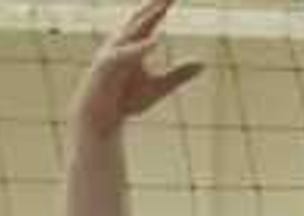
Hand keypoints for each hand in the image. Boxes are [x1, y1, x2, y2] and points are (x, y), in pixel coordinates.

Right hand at [74, 0, 205, 135]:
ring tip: (163, 6)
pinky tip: (156, 41)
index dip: (162, 6)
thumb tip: (203, 62)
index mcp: (134, 44)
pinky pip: (125, 54)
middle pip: (140, 19)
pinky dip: (140, 48)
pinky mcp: (106, 67)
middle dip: (155, 5)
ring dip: (147, 19)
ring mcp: (112, 53)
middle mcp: (122, 43)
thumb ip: (179, 74)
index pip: (150, 20)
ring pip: (131, 32)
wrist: (100, 117)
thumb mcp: (159, 87)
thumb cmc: (126, 99)